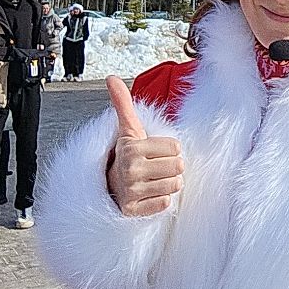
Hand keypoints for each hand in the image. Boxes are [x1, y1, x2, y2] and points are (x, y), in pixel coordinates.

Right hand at [104, 76, 182, 216]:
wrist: (109, 186)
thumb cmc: (127, 155)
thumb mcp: (128, 129)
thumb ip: (123, 103)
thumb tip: (110, 77)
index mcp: (132, 148)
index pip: (176, 148)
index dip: (169, 150)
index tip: (153, 152)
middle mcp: (130, 170)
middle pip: (178, 167)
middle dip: (170, 167)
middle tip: (154, 167)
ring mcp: (131, 192)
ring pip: (175, 185)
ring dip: (168, 183)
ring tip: (152, 179)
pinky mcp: (134, 211)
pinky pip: (165, 203)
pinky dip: (160, 200)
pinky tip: (149, 195)